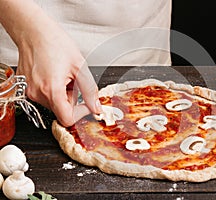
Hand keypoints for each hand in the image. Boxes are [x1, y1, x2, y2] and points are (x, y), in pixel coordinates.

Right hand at [0, 0, 100, 125]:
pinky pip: (45, 96)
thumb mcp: (80, 66)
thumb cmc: (54, 43)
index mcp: (51, 89)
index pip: (67, 119)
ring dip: (63, 93)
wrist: (33, 31)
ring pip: (54, 103)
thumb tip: (96, 107)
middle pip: (61, 110)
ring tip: (63, 75)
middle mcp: (37, 94)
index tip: (86, 104)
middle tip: (74, 81)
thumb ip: (90, 90)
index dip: (80, 113)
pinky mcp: (26, 88)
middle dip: (73, 98)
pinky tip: (55, 75)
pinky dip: (54, 90)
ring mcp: (30, 91)